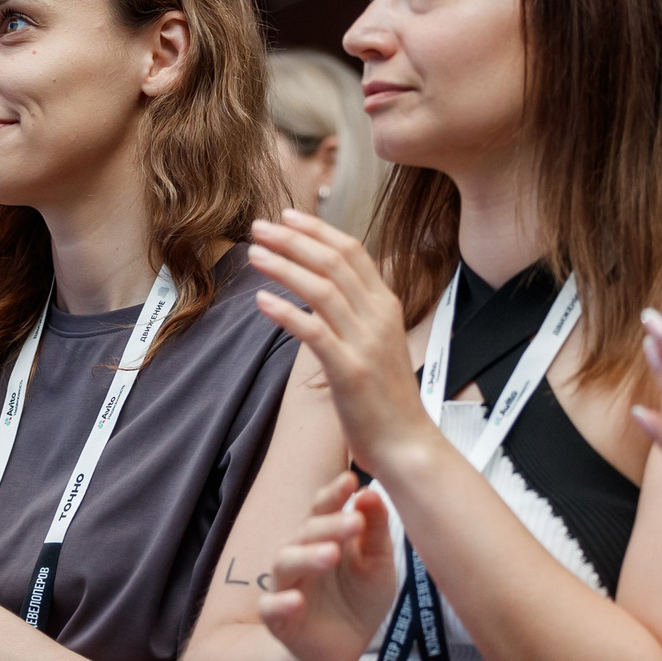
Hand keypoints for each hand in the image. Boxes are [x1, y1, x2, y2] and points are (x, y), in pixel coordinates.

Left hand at [246, 210, 432, 466]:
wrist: (407, 443)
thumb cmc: (387, 398)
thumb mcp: (379, 343)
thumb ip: (358, 313)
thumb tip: (328, 288)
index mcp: (386, 305)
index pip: (353, 251)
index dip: (318, 230)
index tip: (287, 217)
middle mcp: (378, 317)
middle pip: (333, 261)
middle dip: (293, 239)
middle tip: (259, 226)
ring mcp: (365, 342)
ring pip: (321, 288)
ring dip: (284, 266)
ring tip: (254, 254)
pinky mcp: (349, 370)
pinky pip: (314, 331)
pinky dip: (286, 312)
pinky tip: (262, 300)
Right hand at [254, 472, 398, 660]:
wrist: (346, 650)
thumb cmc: (360, 600)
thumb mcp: (378, 566)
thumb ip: (375, 531)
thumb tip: (371, 492)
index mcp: (323, 538)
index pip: (323, 509)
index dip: (333, 494)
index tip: (351, 480)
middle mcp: (299, 555)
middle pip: (306, 532)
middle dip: (329, 525)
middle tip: (354, 521)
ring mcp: (286, 585)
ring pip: (285, 562)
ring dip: (307, 556)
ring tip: (331, 555)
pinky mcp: (277, 618)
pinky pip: (270, 606)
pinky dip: (281, 603)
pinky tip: (296, 601)